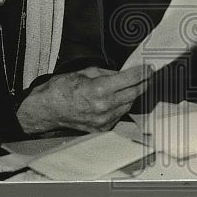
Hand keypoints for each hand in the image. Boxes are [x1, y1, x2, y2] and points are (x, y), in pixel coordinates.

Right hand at [16, 64, 151, 134]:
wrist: (47, 109)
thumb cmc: (63, 88)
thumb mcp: (86, 72)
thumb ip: (108, 73)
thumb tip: (125, 72)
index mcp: (99, 90)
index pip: (129, 80)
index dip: (142, 72)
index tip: (149, 67)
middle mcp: (104, 107)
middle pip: (134, 94)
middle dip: (143, 83)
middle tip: (147, 75)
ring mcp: (103, 121)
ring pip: (128, 105)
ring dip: (132, 94)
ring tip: (131, 85)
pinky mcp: (102, 128)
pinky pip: (119, 114)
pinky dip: (122, 105)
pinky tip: (117, 98)